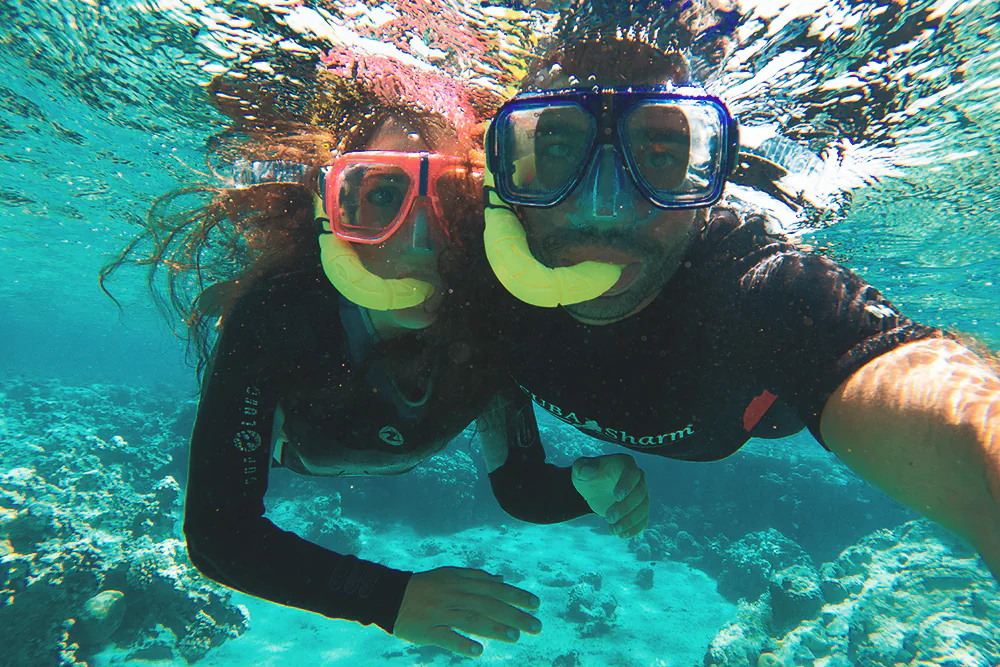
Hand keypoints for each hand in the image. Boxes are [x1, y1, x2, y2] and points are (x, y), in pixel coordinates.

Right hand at [393, 567, 541, 656]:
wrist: (391, 595)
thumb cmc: (426, 586)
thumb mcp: (451, 575)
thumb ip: (477, 578)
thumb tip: (502, 580)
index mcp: (460, 582)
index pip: (493, 588)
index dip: (516, 595)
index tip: (536, 604)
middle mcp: (453, 596)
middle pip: (487, 604)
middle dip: (513, 614)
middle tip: (535, 626)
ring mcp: (440, 613)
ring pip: (470, 620)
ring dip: (494, 628)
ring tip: (514, 637)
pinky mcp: (427, 630)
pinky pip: (446, 637)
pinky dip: (462, 644)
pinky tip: (478, 651)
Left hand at [572, 454, 648, 538]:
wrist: (593, 488)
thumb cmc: (587, 474)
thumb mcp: (580, 469)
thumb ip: (582, 467)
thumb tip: (589, 471)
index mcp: (625, 464)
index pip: (632, 473)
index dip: (627, 485)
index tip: (617, 497)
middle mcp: (638, 477)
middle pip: (640, 493)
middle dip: (626, 507)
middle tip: (608, 518)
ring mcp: (641, 494)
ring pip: (643, 507)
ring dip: (630, 521)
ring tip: (613, 530)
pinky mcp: (640, 508)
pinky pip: (643, 519)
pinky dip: (635, 528)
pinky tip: (622, 535)